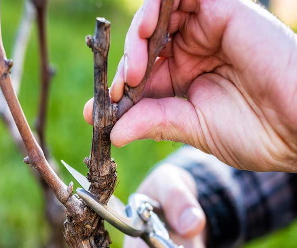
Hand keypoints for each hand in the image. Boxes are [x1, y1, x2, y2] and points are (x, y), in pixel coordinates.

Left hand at [84, 0, 296, 171]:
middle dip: (124, 68)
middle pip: (144, 50)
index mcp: (185, 86)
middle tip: (116, 89)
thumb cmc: (254, 133)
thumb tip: (113, 133)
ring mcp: (205, 33)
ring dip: (137, 39)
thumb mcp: (192, 130)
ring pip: (156, 21)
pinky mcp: (222, 12)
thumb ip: (154, 123)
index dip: (118, 94)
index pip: (141, 83)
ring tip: (132, 69)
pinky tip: (145, 30)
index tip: (95, 112)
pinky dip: (158, 7)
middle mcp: (192, 57)